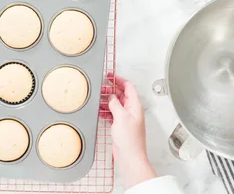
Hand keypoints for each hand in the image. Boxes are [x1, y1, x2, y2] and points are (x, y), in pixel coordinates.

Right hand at [101, 74, 155, 188]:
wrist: (130, 157)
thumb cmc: (130, 140)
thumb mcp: (121, 117)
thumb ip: (115, 104)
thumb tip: (111, 97)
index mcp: (135, 106)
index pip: (129, 87)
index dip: (119, 80)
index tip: (110, 76)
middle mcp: (132, 110)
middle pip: (122, 95)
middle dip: (111, 90)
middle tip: (101, 88)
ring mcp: (126, 118)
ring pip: (116, 104)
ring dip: (107, 100)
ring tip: (98, 98)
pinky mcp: (121, 126)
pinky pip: (113, 114)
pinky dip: (106, 110)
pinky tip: (100, 110)